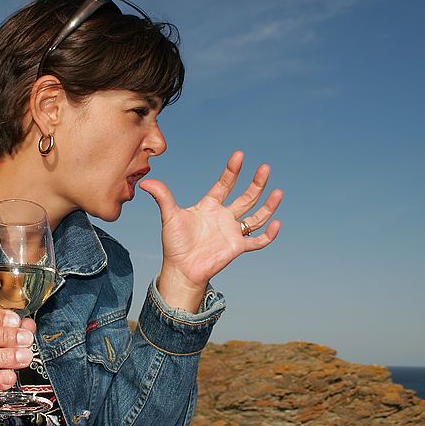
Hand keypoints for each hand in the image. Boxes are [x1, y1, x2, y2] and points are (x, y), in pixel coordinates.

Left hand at [138, 150, 281, 300]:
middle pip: (246, 197)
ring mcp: (232, 232)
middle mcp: (224, 217)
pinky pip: (258, 241)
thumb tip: (146, 182)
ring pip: (256, 216)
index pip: (224, 184)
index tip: (239, 155)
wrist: (181, 269)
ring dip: (268, 205)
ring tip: (278, 192)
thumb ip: (162, 197)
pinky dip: (268, 234)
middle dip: (256, 183)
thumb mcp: (169, 217)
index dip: (232, 170)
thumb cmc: (174, 244)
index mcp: (209, 206)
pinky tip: (277, 223)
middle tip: (265, 168)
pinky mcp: (237, 247)